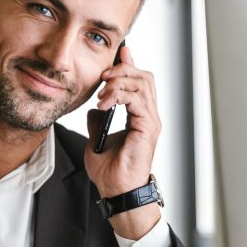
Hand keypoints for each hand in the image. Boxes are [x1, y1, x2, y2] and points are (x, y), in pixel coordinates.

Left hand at [85, 45, 161, 238]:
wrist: (116, 191)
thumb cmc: (110, 172)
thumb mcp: (97, 139)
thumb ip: (98, 120)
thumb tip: (95, 108)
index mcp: (140, 116)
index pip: (140, 81)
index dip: (128, 65)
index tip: (116, 55)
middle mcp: (149, 116)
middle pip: (144, 77)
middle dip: (122, 70)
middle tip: (102, 77)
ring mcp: (151, 121)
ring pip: (143, 84)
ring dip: (119, 83)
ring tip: (101, 94)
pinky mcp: (148, 128)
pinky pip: (138, 100)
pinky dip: (119, 96)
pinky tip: (104, 104)